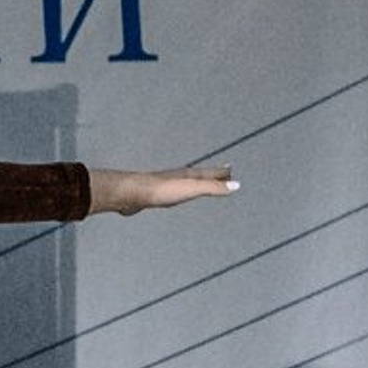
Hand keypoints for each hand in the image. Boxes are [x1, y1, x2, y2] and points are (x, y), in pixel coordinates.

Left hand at [88, 163, 236, 216]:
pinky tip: (173, 197)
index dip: (221, 173)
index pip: (210, 173)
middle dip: (211, 175)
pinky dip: (179, 193)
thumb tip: (236, 185)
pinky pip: (172, 193)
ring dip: (196, 184)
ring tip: (200, 185)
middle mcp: (178, 177)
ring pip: (185, 183)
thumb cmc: (160, 190)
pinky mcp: (154, 195)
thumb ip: (213, 187)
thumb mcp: (192, 188)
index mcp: (188, 175)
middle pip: (199, 176)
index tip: (231, 169)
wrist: (130, 193)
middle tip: (222, 174)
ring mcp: (166, 185)